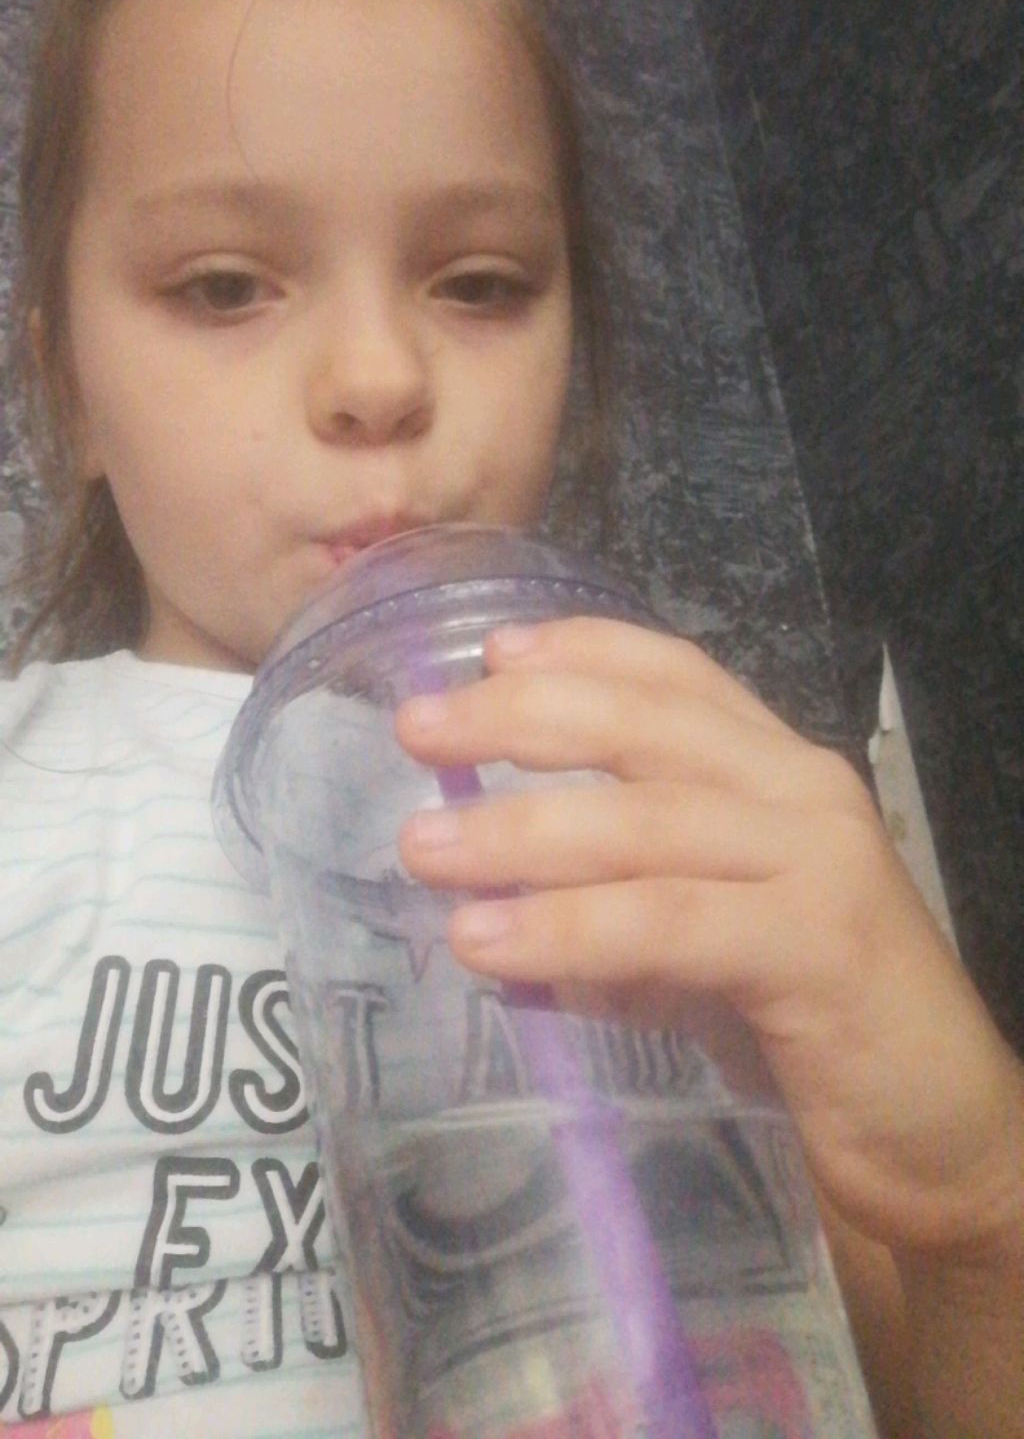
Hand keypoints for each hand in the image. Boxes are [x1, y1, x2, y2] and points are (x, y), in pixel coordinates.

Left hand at [395, 616, 1023, 1259]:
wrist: (941, 1134)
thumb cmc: (816, 1029)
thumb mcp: (705, 950)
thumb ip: (620, 911)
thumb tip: (486, 907)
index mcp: (781, 770)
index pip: (676, 675)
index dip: (580, 649)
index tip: (487, 652)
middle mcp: (803, 791)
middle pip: (644, 722)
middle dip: (520, 716)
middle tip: (417, 729)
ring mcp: (817, 860)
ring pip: (643, 820)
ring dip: (520, 829)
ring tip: (424, 848)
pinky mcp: (816, 945)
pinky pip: (666, 922)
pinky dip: (567, 928)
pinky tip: (487, 943)